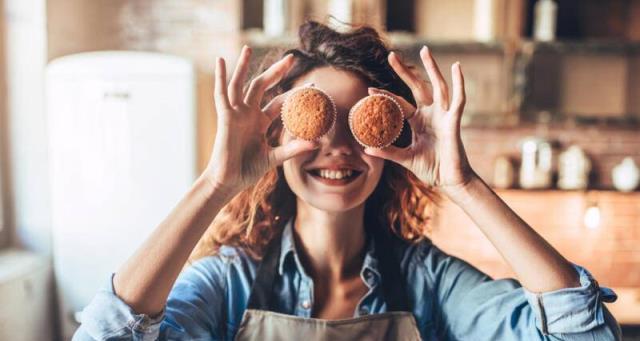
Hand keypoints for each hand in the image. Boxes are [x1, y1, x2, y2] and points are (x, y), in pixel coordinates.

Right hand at [203, 46, 318, 196]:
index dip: (295, 94)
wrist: (229, 181)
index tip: (313, 86)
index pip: (280, 102)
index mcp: (260, 122)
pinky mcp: (225, 117)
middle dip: (276, 71)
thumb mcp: (274, 158)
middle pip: (263, 86)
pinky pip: (222, 94)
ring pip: (241, 84)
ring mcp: (236, 114)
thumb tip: (316, 143)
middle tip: (292, 57)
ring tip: (248, 48)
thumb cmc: (248, 171)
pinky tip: (221, 61)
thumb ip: (293, 148)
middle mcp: (248, 114)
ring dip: (244, 66)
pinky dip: (220, 77)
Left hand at [364, 46, 475, 195]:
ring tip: (424, 50)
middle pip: (417, 87)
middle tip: (391, 55)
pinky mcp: (454, 121)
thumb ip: (388, 152)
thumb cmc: (431, 169)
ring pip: (437, 86)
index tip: (369, 90)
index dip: (385, 97)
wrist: (449, 181)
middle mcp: (430, 115)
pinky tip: (456, 67)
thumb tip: (366, 148)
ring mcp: (443, 116)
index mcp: (418, 122)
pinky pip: (458, 99)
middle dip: (405, 71)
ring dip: (431, 68)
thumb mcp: (405, 159)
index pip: (399, 104)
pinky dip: (459, 83)